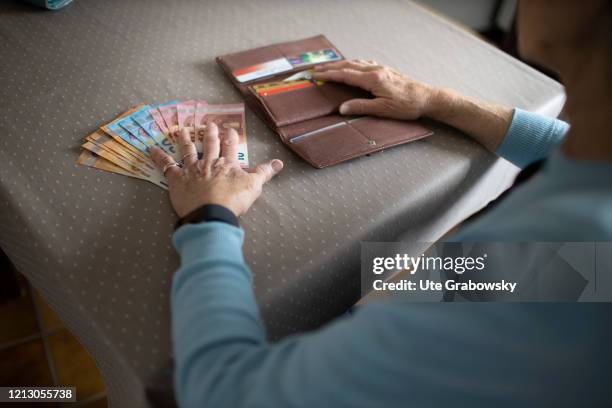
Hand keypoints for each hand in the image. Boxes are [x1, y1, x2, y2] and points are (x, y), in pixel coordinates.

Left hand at [150, 124, 282, 217]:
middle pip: (209, 144)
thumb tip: (279, 162)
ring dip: (185, 139)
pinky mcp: (177, 179)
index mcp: (227, 164)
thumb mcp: (254, 186)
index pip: (230, 147)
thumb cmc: (234, 201)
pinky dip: (159, 157)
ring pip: (188, 150)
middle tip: (208, 123)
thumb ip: (265, 172)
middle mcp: (209, 162)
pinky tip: (151, 148)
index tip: (229, 129)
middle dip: (209, 133)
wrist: (212, 213)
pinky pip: (166, 165)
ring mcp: (192, 169)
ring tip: (183, 129)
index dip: (230, 137)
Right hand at [313, 60, 439, 119]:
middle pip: (348, 66)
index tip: (316, 75)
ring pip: (356, 63)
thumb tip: (341, 108)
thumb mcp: (382, 110)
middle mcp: (376, 70)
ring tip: (329, 66)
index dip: (329, 75)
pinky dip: (353, 63)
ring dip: (341, 64)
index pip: (346, 75)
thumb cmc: (406, 106)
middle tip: (316, 69)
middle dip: (331, 67)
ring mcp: (381, 68)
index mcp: (373, 79)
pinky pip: (365, 63)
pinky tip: (352, 65)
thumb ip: (361, 107)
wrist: (427, 97)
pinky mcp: (386, 70)